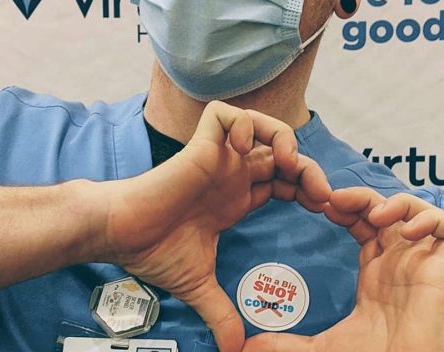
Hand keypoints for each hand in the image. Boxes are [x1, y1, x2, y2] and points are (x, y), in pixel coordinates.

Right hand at [97, 101, 331, 351]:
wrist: (120, 234)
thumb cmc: (152, 251)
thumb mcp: (199, 285)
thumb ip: (221, 313)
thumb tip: (232, 351)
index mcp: (235, 198)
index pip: (283, 181)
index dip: (306, 190)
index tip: (322, 211)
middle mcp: (230, 173)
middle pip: (281, 154)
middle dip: (306, 168)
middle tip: (320, 195)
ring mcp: (217, 156)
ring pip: (261, 126)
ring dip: (283, 139)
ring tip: (290, 165)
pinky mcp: (200, 144)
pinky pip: (227, 115)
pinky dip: (245, 123)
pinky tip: (247, 149)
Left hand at [243, 189, 443, 351]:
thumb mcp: (321, 349)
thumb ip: (287, 344)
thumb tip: (247, 346)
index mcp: (377, 274)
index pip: (364, 224)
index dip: (345, 208)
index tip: (320, 205)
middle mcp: (401, 264)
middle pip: (387, 210)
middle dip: (362, 197)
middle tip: (334, 199)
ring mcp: (424, 265)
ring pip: (420, 211)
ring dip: (396, 201)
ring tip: (374, 214)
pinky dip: (430, 219)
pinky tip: (405, 232)